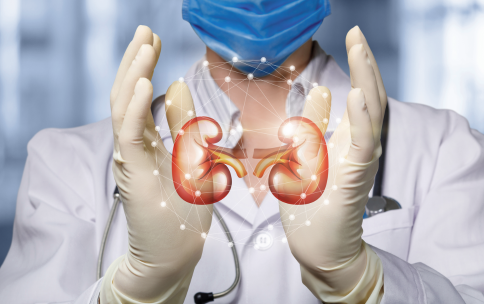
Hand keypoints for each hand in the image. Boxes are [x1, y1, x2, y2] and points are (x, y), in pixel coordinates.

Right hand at [105, 26, 212, 302]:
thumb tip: (178, 85)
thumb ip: (181, 123)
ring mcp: (130, 158)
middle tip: (145, 32)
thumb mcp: (189, 157)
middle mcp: (134, 145)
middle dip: (136, 61)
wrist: (173, 253)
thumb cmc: (182, 210)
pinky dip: (135, 108)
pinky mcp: (133, 173)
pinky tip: (146, 83)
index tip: (154, 41)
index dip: (146, 66)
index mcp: (147, 141)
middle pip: (129, 94)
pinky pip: (130, 134)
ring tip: (144, 45)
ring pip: (124, 108)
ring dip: (134, 74)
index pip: (141, 96)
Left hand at [279, 26, 386, 299]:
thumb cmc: (311, 200)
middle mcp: (359, 145)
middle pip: (370, 97)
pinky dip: (363, 119)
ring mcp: (361, 160)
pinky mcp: (356, 177)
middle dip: (364, 64)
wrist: (316, 242)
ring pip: (371, 115)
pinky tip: (358, 95)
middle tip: (358, 34)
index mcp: (347, 137)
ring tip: (362, 51)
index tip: (353, 35)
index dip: (358, 65)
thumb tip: (323, 89)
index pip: (360, 93)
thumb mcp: (307, 151)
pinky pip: (364, 144)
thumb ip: (315, 122)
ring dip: (367, 81)